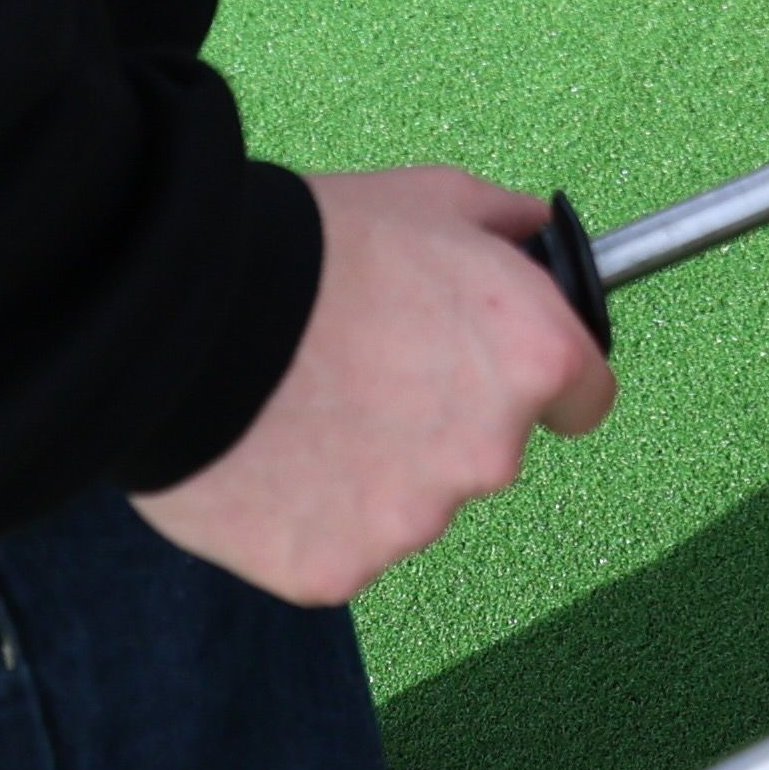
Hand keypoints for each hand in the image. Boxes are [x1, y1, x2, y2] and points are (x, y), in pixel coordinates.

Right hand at [130, 168, 613, 603]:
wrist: (184, 316)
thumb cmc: (315, 246)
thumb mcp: (432, 199)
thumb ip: (507, 226)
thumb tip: (537, 233)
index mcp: (533, 359)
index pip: (584, 397)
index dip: (544, 378)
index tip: (494, 365)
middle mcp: (492, 453)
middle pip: (489, 451)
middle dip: (444, 418)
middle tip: (366, 368)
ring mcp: (414, 523)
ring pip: (411, 501)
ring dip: (375, 467)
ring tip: (303, 404)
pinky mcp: (336, 570)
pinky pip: (339, 543)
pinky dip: (310, 511)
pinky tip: (268, 454)